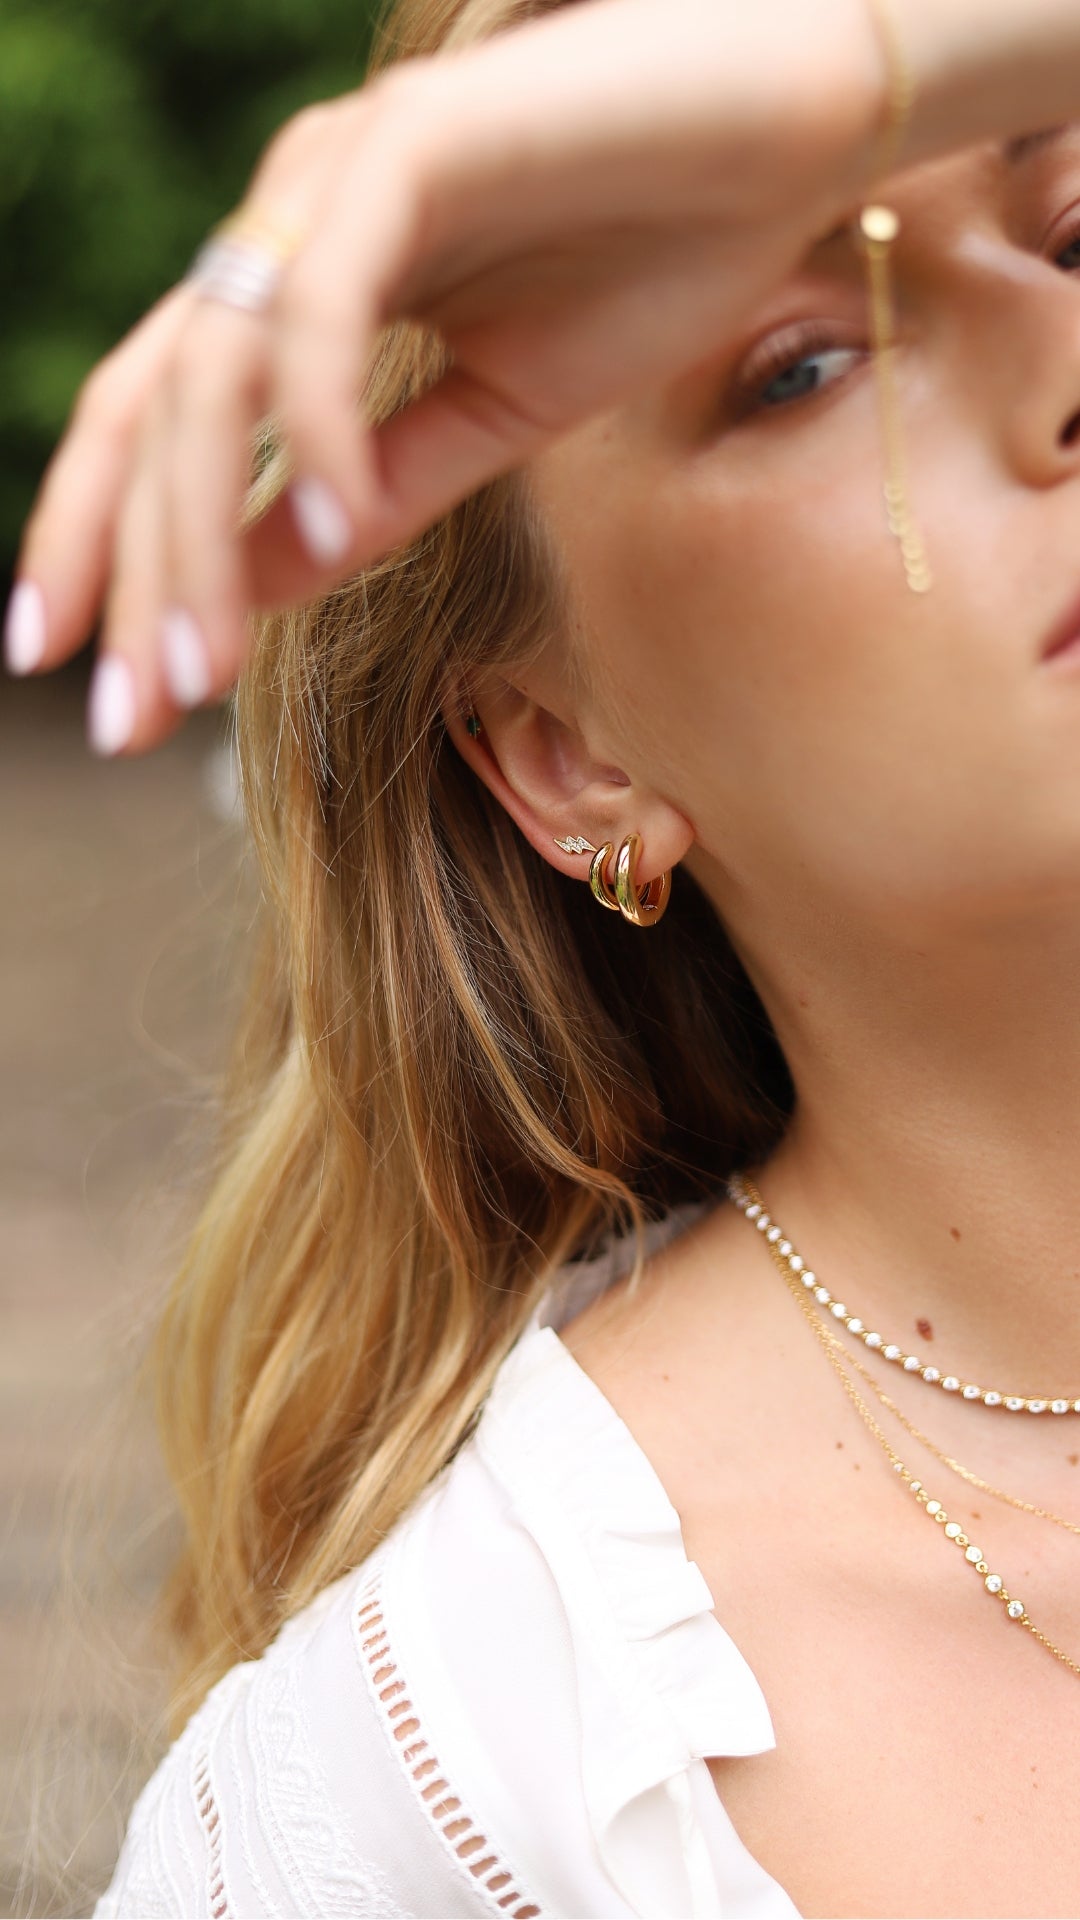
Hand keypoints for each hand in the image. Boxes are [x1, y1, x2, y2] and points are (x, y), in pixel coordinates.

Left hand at [7, 0, 1076, 755]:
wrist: (790, 133)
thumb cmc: (658, 256)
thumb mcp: (498, 419)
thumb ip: (377, 495)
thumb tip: (253, 594)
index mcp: (306, 286)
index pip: (165, 434)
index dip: (115, 556)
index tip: (118, 693)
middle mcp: (294, 225)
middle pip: (153, 414)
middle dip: (125, 571)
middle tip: (125, 718)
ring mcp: (340, 174)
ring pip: (213, 368)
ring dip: (194, 530)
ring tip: (200, 666)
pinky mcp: (411, 135)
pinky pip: (327, 298)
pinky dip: (319, 419)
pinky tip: (345, 530)